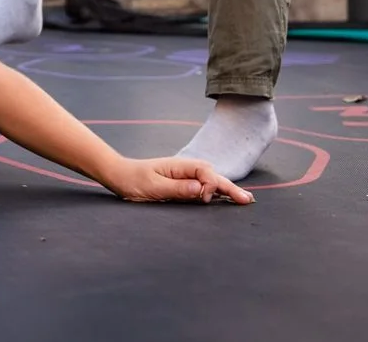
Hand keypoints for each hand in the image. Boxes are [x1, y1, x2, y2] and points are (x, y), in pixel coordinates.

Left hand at [110, 157, 255, 204]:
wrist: (119, 176)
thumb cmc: (133, 180)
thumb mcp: (153, 187)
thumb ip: (178, 188)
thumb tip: (201, 189)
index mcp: (180, 166)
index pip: (206, 173)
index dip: (211, 186)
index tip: (205, 199)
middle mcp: (185, 169)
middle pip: (213, 176)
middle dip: (230, 188)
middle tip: (248, 201)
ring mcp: (184, 177)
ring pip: (210, 182)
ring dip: (226, 190)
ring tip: (244, 200)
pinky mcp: (181, 185)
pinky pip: (202, 188)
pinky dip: (216, 193)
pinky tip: (226, 199)